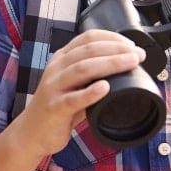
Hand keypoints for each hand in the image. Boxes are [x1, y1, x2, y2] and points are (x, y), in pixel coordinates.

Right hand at [15, 30, 145, 155]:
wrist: (32, 132)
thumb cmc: (58, 107)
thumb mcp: (73, 84)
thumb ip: (93, 75)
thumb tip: (126, 68)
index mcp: (62, 58)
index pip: (87, 38)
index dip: (111, 37)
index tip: (131, 44)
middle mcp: (56, 68)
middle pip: (88, 50)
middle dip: (116, 49)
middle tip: (137, 54)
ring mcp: (54, 87)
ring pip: (82, 68)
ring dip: (109, 64)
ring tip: (129, 63)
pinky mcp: (54, 108)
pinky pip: (73, 99)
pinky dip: (90, 92)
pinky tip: (105, 88)